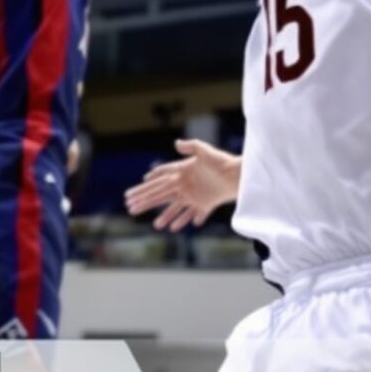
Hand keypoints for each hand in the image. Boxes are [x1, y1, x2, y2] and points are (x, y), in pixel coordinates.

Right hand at [125, 138, 240, 231]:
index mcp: (182, 172)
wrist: (240, 175)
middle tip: (130, 207)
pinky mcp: (206, 204)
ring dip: (165, 216)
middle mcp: (186, 185)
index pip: (159, 181)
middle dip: (145, 202)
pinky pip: (192, 214)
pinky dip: (184, 220)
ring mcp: (195, 196)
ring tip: (156, 226)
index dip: (146, 186)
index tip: (133, 192)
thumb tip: (176, 143)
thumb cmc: (223, 161)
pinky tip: (175, 228)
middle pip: (161, 195)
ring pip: (175, 208)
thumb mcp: (206, 151)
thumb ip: (192, 147)